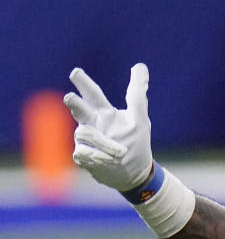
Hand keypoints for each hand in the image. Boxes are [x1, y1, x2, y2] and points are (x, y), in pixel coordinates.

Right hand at [65, 63, 153, 190]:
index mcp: (104, 113)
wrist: (133, 172)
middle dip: (75, 103)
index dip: (84, 83)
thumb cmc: (136, 141)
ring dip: (104, 143)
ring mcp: (84, 140)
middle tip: (70, 97)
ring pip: (85, 134)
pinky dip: (98, 156)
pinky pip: (84, 152)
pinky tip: (108, 160)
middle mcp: (91, 123)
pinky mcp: (83, 156)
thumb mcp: (140, 118)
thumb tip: (140, 65)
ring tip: (120, 152)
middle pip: (79, 109)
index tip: (76, 72)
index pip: (92, 95)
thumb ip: (137, 94)